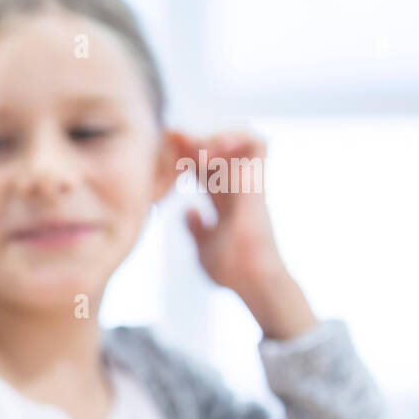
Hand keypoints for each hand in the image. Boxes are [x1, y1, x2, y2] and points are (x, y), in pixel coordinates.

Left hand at [174, 131, 284, 294]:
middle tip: (172, 139)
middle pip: (215, 149)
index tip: (161, 148)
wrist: (250, 281)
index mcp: (221, 201)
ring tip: (194, 151)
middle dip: (193, 139)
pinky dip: (237, 137)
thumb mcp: (204, 247)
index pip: (201, 167)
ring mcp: (247, 183)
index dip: (183, 155)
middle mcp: (235, 188)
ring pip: (237, 139)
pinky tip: (213, 149)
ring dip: (213, 136)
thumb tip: (188, 211)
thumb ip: (197, 229)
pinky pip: (257, 144)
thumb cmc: (232, 271)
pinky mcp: (257, 182)